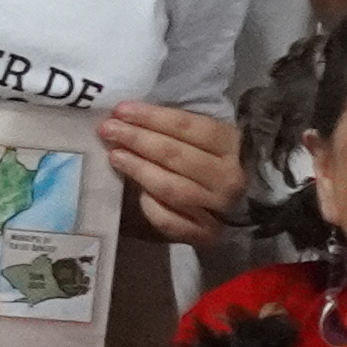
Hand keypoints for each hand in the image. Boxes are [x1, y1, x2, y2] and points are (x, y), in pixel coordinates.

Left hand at [99, 97, 244, 248]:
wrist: (237, 207)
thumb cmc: (210, 162)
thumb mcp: (202, 139)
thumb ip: (173, 129)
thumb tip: (127, 117)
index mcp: (232, 145)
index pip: (188, 126)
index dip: (151, 117)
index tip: (121, 110)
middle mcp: (230, 178)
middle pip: (176, 155)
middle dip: (138, 139)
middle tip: (108, 130)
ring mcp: (220, 209)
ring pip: (170, 187)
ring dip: (138, 169)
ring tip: (114, 155)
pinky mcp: (206, 236)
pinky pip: (169, 219)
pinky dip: (150, 205)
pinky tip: (136, 193)